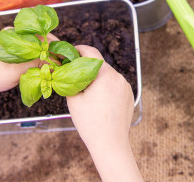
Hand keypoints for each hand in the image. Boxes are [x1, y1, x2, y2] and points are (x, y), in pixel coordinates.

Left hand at [0, 32, 58, 93]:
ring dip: (43, 54)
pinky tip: (40, 65)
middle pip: (39, 39)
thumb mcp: (20, 70)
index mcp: (14, 33)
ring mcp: (12, 41)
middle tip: (59, 63)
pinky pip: (28, 50)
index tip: (63, 56)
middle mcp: (13, 33)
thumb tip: (56, 62)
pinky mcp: (11, 49)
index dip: (55, 45)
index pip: (42, 35)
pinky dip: (35, 57)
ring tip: (51, 65)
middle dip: (50, 50)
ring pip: (34, 46)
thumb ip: (38, 63)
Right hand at [67, 45, 141, 181]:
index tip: (71, 53)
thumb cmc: (90, 123)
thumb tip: (64, 70)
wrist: (110, 144)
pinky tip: (98, 99)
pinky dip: (106, 86)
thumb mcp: (73, 99)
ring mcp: (126, 86)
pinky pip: (115, 84)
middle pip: (100, 64)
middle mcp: (118, 77)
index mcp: (104, 75)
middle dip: (86, 66)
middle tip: (74, 73)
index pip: (91, 52)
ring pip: (108, 74)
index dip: (79, 49)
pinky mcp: (129, 95)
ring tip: (86, 89)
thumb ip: (69, 80)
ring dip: (97, 77)